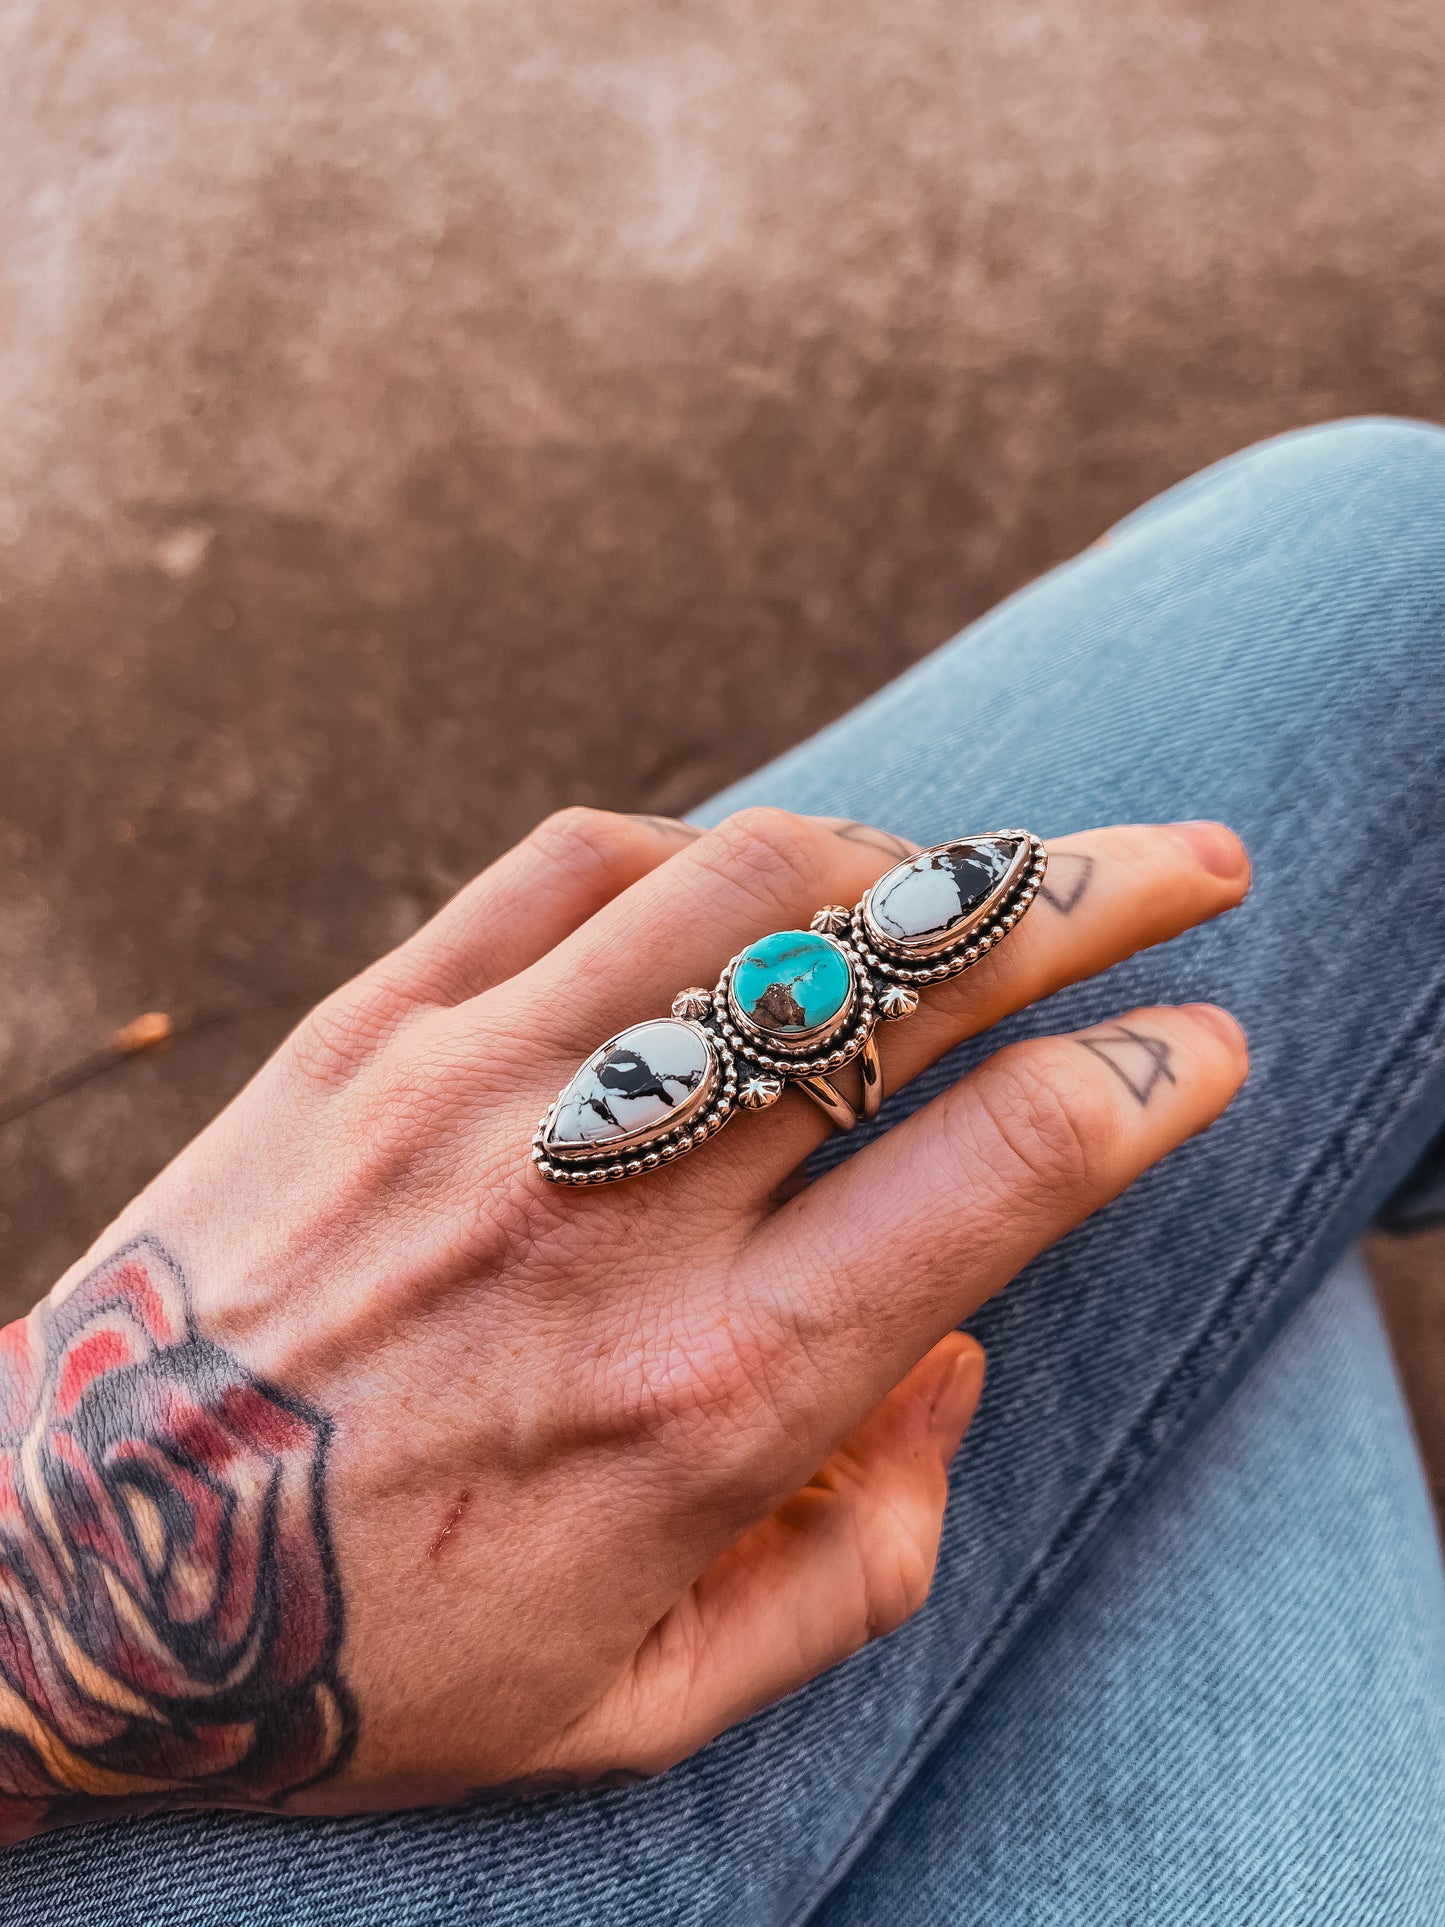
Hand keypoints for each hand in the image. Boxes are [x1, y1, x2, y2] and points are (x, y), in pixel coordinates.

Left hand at [0, 808, 1248, 1832]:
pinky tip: (748, 900)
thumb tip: (955, 1360)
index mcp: (709, 1392)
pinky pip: (575, 863)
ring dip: (904, 855)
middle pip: (909, 979)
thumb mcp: (648, 1694)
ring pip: (756, 879)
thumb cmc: (374, 1652)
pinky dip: (703, 856)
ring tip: (960, 882)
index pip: (1003, 1167)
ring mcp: (481, 1092)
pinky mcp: (373, 1027)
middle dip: (1090, 899)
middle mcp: (610, 1212)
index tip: (1203, 1050)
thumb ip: (858, 1557)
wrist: (70, 1573)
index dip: (1147, 1081)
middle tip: (1190, 866)